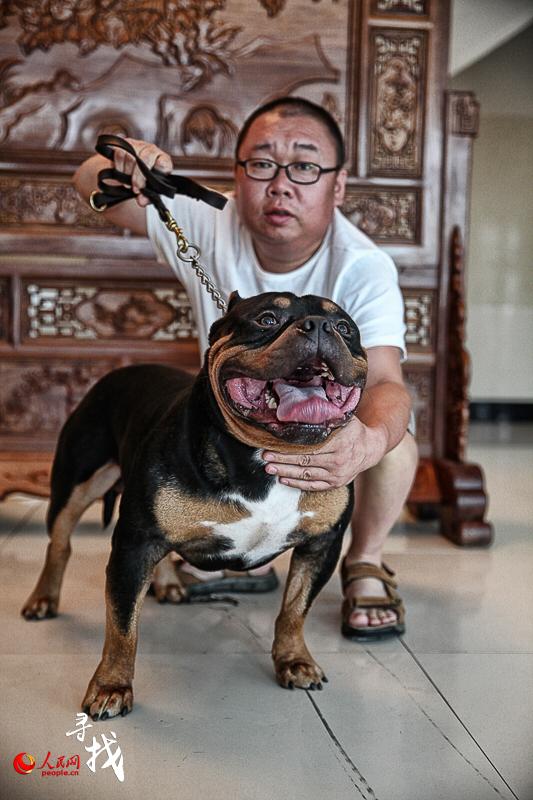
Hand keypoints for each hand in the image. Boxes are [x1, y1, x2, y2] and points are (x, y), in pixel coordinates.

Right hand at [111, 138, 172, 206]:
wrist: (133, 173)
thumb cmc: (145, 180)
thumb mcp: (149, 191)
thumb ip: (147, 197)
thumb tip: (141, 201)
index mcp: (163, 160)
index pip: (164, 162)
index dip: (156, 172)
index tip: (147, 185)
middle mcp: (152, 150)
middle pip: (145, 157)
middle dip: (138, 176)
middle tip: (135, 189)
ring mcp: (138, 145)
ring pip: (130, 155)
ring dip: (126, 172)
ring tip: (127, 183)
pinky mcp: (125, 144)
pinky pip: (119, 152)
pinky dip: (118, 167)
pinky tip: (120, 175)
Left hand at [262, 418, 387, 490]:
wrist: (371, 448)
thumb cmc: (353, 428)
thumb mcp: (343, 416)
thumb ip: (326, 412)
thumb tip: (303, 402)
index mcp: (339, 442)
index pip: (309, 446)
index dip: (289, 446)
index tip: (272, 444)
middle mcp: (338, 460)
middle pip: (304, 460)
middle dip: (282, 459)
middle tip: (265, 456)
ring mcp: (336, 474)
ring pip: (306, 475)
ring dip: (285, 472)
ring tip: (268, 468)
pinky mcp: (335, 483)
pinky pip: (313, 486)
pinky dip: (297, 484)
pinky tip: (283, 479)